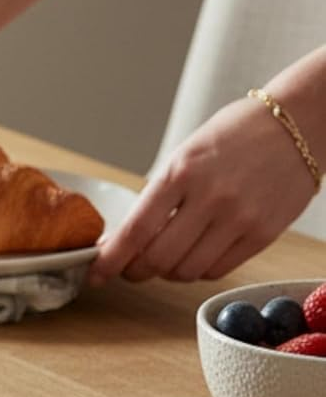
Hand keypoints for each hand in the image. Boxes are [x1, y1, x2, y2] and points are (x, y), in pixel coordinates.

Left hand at [89, 97, 318, 285]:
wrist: (301, 122)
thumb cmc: (236, 135)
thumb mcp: (186, 154)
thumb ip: (157, 197)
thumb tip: (123, 240)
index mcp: (182, 172)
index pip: (136, 230)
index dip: (110, 260)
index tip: (95, 274)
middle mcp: (211, 198)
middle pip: (158, 259)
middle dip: (135, 271)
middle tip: (130, 268)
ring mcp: (240, 218)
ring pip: (185, 271)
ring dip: (167, 272)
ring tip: (167, 256)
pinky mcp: (263, 234)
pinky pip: (217, 270)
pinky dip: (198, 270)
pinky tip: (196, 253)